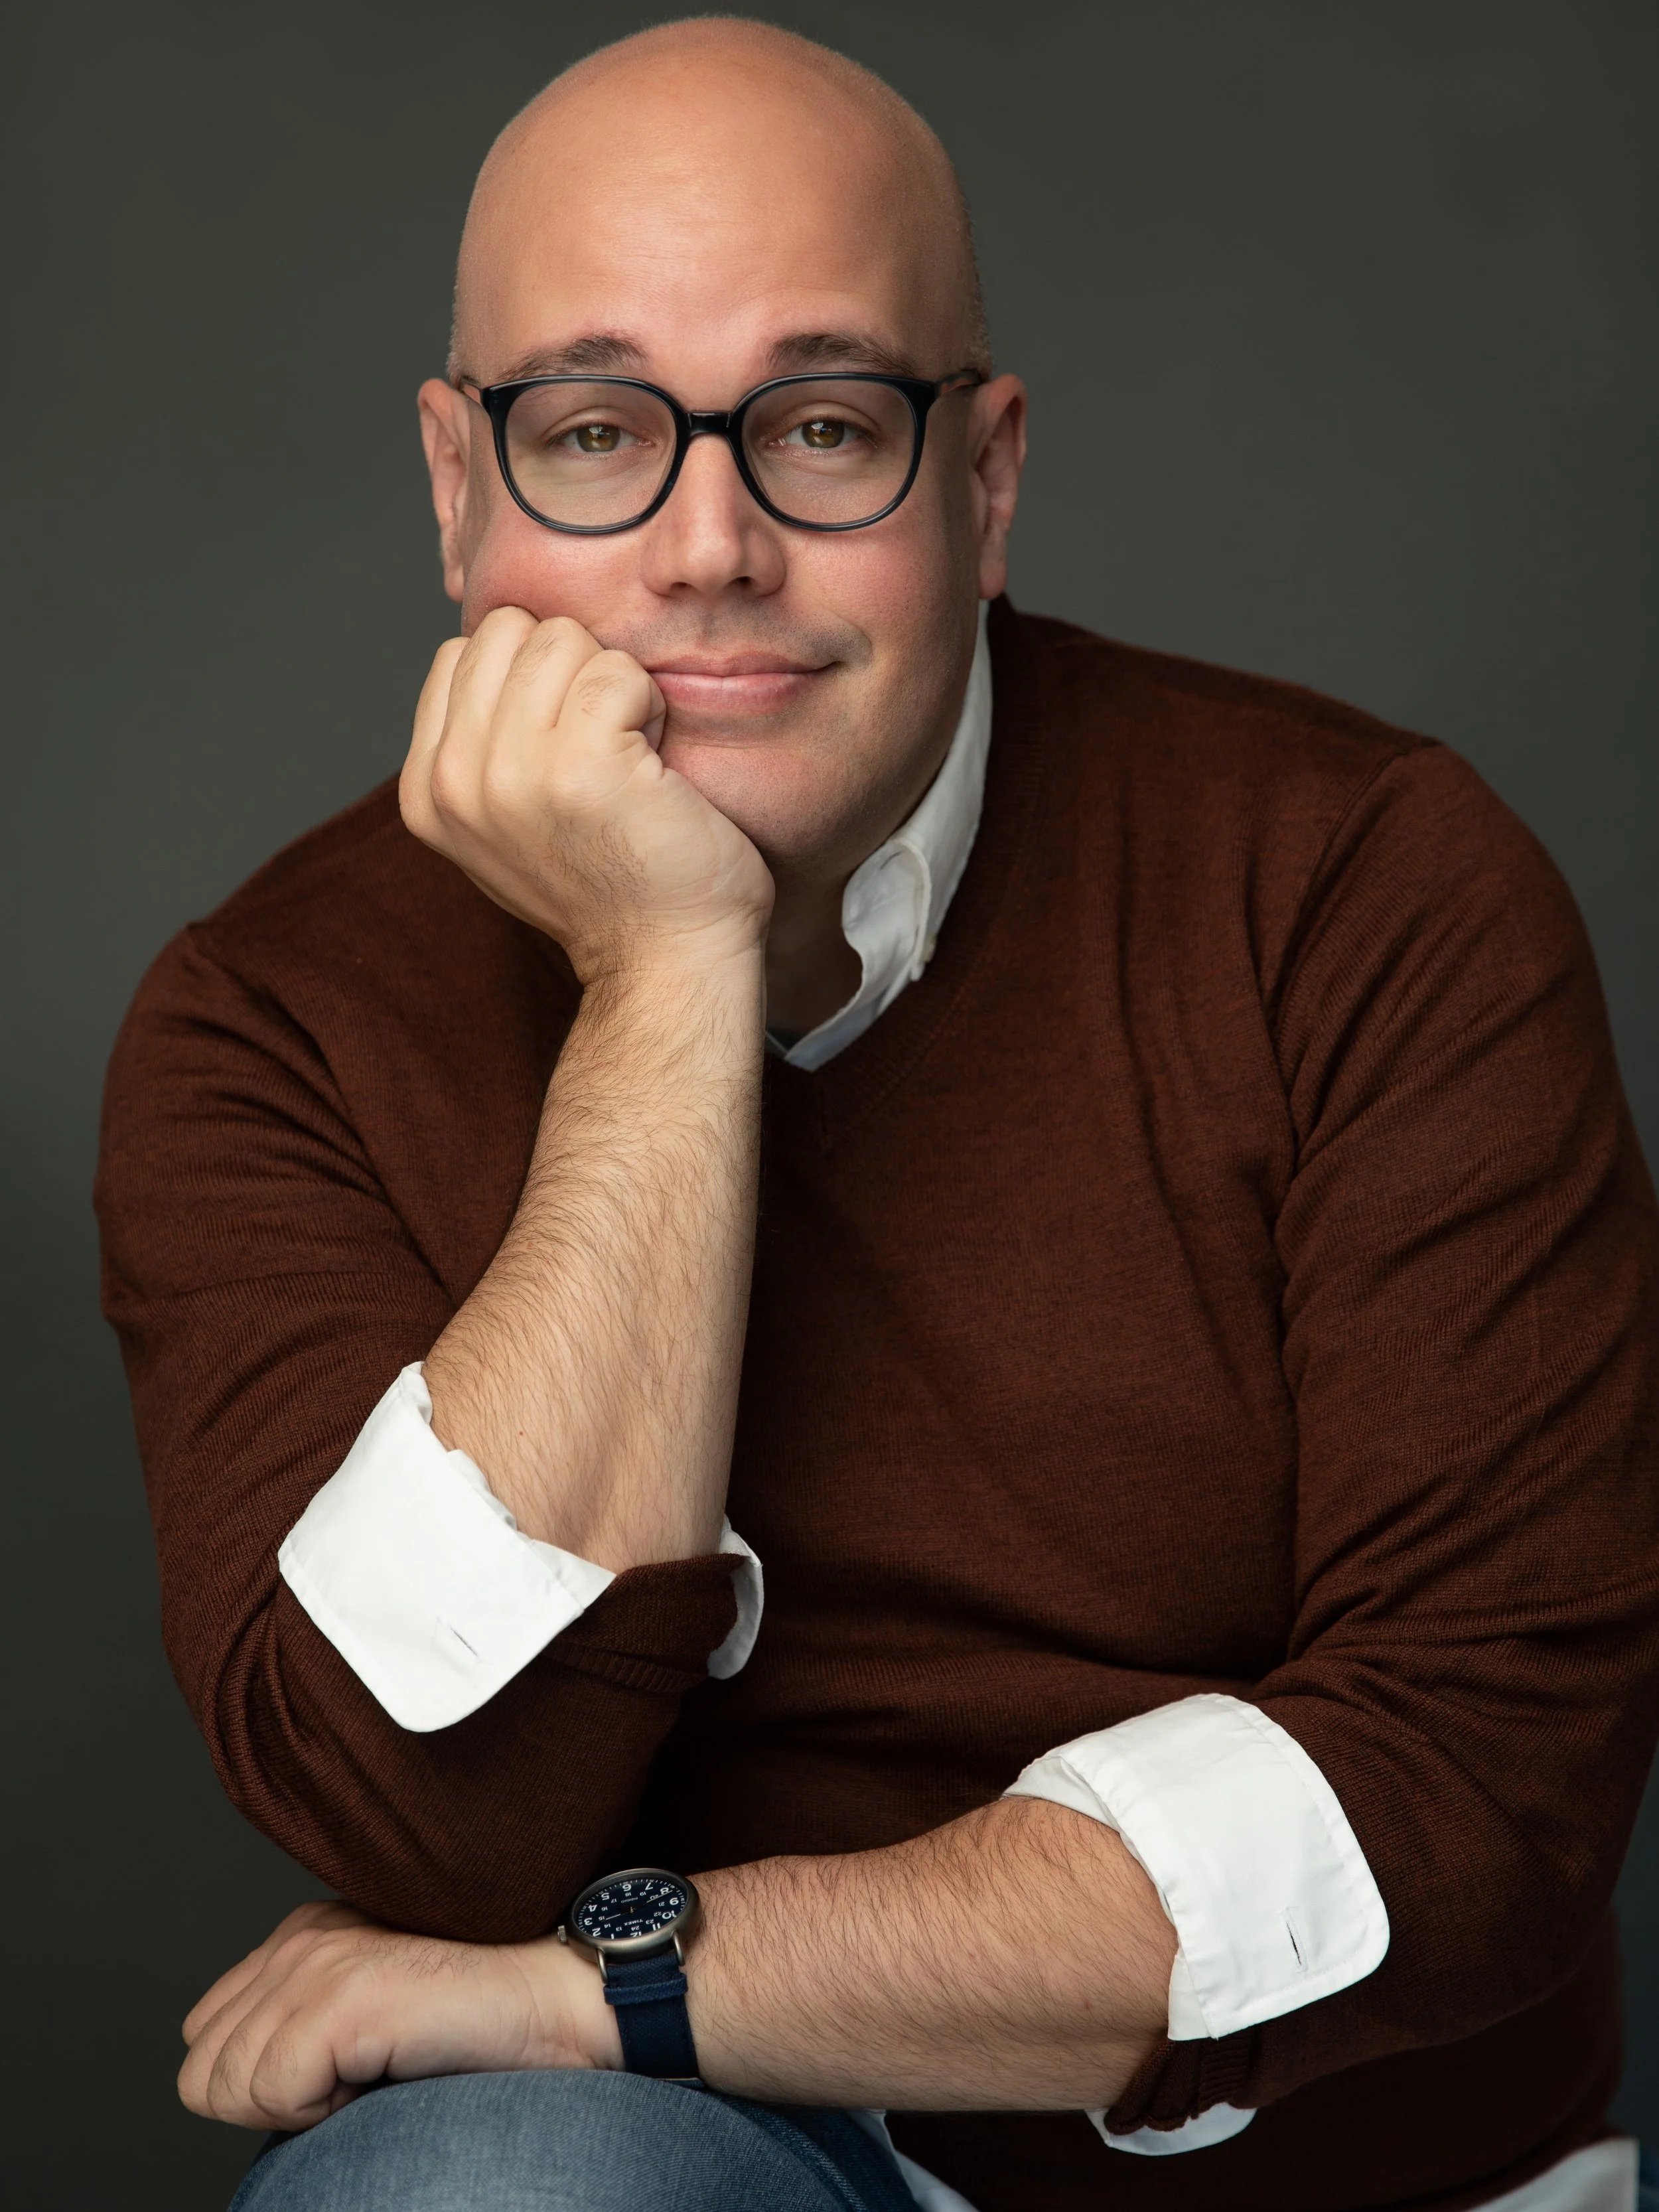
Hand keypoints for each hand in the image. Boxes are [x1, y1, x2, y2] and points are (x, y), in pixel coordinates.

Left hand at [179, 1901, 617, 2131]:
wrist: (550, 2003)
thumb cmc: (470, 2025)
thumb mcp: (365, 2016)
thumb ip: (300, 2026)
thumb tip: (240, 2087)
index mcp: (296, 1938)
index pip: (203, 2038)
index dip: (262, 2081)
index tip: (339, 2072)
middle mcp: (295, 1940)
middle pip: (201, 2070)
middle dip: (269, 2099)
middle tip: (354, 2076)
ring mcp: (314, 1964)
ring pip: (225, 2088)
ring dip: (299, 2106)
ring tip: (372, 2069)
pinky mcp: (338, 1998)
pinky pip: (271, 2095)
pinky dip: (321, 2110)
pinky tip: (381, 2071)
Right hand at [400, 610, 774, 983]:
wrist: (667, 959)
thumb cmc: (612, 882)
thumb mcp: (507, 820)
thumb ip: (477, 743)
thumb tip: (484, 648)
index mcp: (426, 792)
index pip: (461, 653)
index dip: (530, 679)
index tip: (563, 750)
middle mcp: (453, 782)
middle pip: (509, 631)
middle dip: (568, 670)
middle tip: (602, 748)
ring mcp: (509, 774)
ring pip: (560, 638)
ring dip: (611, 685)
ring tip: (626, 758)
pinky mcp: (578, 767)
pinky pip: (615, 671)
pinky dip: (648, 703)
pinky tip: (652, 765)